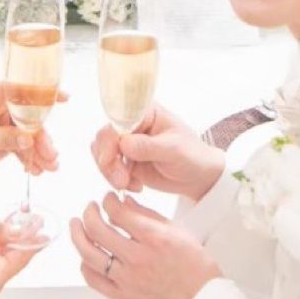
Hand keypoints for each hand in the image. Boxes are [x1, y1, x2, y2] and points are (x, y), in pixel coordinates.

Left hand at [0, 82, 61, 180]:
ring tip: (49, 168)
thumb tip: (30, 140)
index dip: (44, 95)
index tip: (64, 98)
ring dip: (40, 152)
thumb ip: (8, 138)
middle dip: (43, 138)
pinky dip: (31, 159)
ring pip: (31, 135)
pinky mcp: (6, 141)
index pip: (24, 91)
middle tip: (51, 156)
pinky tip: (36, 171)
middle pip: (32, 118)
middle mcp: (2, 106)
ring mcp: (5, 124)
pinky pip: (25, 148)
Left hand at [70, 193, 220, 298]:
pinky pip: (94, 279)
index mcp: (154, 238)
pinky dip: (85, 265)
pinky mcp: (123, 297)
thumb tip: (126, 202)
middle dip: (89, 212)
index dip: (108, 200)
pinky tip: (86, 257)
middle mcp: (138, 258)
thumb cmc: (197, 271)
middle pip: (97, 229)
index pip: (117, 211)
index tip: (109, 199)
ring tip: (77, 226)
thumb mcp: (180, 233)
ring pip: (89, 254)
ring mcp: (128, 279)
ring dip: (78, 235)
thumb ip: (149, 216)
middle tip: (90, 208)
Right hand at [90, 105, 222, 202]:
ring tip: (128, 184)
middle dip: (107, 160)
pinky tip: (135, 186)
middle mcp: (133, 124)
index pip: (118, 117)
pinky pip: (108, 168)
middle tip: (121, 179)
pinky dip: (116, 180)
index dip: (110, 136)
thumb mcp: (174, 150)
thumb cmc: (192, 156)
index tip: (111, 156)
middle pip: (104, 136)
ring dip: (110, 171)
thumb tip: (124, 143)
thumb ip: (149, 146)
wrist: (198, 177)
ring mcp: (127, 142)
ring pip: (101, 153)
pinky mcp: (125, 160)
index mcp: (145, 112)